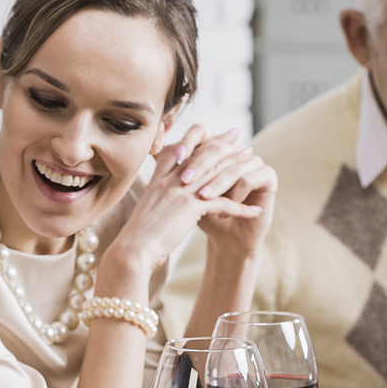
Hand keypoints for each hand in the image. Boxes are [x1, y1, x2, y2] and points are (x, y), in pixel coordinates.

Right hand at [111, 126, 272, 272]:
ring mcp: (180, 191)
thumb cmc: (138, 232)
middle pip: (204, 156)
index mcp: (160, 176)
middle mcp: (170, 179)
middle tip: (244, 146)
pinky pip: (223, 203)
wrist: (132, 249)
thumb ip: (158, 192)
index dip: (206, 142)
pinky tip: (254, 211)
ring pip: (216, 174)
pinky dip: (241, 208)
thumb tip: (164, 192)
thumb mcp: (148, 204)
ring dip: (238, 171)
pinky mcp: (190, 208)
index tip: (222, 138)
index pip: (187, 150)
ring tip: (253, 167)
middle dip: (227, 150)